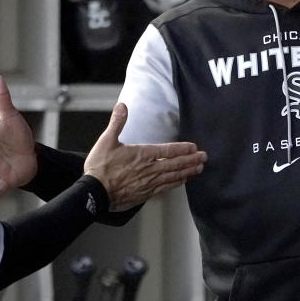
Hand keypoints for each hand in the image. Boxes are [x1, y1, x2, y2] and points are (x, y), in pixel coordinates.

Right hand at [84, 102, 206, 211]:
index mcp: (142, 154)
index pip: (168, 150)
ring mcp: (149, 183)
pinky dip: (176, 184)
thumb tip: (122, 106)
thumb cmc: (100, 168)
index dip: (183, 148)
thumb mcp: (107, 141)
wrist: (95, 193)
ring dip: (187, 172)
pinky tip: (182, 182)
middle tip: (204, 158)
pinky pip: (165, 188)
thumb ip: (117, 122)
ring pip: (173, 177)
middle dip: (191, 160)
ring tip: (198, 169)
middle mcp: (149, 169)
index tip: (194, 147)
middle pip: (175, 164)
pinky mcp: (145, 194)